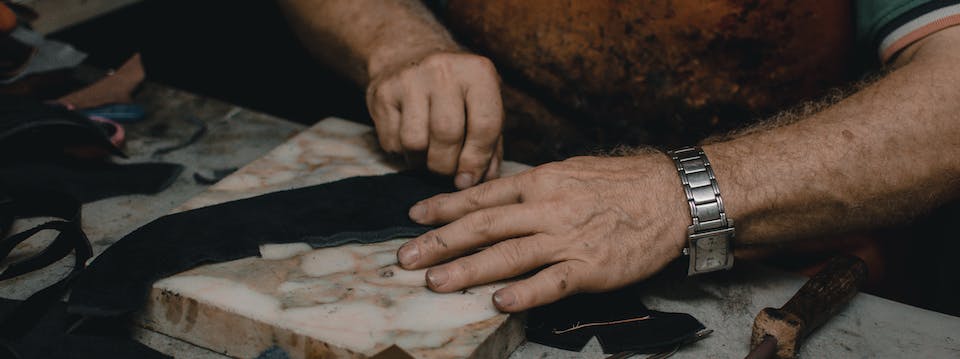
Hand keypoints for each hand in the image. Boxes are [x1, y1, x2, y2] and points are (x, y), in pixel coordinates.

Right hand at [366, 51, 503, 188]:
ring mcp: (409, 79)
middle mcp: (443, 69)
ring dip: (422, 162)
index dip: (477, 160)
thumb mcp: (482, 107)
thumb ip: (489, 146)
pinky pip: (392, 142)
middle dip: (447, 166)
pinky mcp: (383, 92)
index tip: (468, 179)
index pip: (484, 125)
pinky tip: (410, 141)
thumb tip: (475, 182)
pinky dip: (402, 154)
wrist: (409, 55)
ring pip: (415, 143)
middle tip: (447, 172)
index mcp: (478, 72)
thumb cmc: (456, 92)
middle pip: (447, 135)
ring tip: (428, 157)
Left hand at [396, 154, 691, 311]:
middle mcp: (547, 209)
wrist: (672, 195)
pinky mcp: (590, 267)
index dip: (445, 207)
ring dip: (468, 269)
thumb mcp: (570, 171)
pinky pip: (551, 282)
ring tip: (435, 282)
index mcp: (541, 183)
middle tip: (406, 258)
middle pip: (484, 226)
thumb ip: (533, 188)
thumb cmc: (621, 183)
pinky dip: (524, 293)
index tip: (414, 217)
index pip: (483, 196)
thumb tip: (496, 198)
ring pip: (508, 255)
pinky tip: (498, 302)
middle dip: (440, 242)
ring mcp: (567, 239)